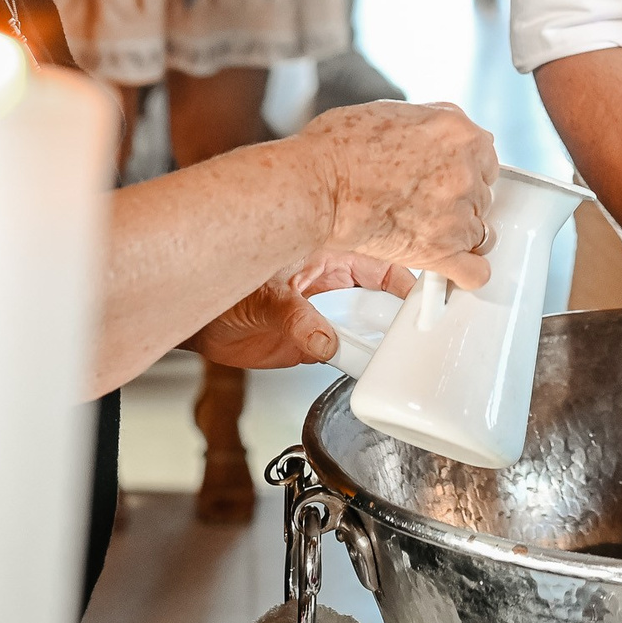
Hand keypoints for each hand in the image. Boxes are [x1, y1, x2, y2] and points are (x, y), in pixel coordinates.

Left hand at [192, 253, 415, 369]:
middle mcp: (329, 281)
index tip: (428, 298)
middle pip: (381, 294)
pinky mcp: (310, 342)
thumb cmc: (222, 287)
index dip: (406, 278)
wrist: (194, 322)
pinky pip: (345, 353)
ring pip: (366, 325)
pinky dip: (357, 364)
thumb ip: (296, 320)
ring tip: (395, 357)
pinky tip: (365, 370)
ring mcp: (322, 312)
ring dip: (379, 341)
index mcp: (326, 252)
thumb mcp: (263, 297)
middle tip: (419, 333)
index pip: (380, 260)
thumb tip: (324, 341)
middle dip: (401, 312)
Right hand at [297, 101, 498, 288]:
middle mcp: (465, 170)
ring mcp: (457, 212)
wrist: (317, 186)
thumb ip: (432, 125)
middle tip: (422, 204)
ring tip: (423, 231)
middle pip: (482, 194)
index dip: (463, 170)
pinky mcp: (441, 250)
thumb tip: (444, 135)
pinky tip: (449, 267)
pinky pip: (476, 271)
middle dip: (457, 201)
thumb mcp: (394, 111)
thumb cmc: (338, 148)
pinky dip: (465, 273)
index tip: (444, 179)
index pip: (485, 157)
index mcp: (458, 132)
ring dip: (457, 234)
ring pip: (479, 231)